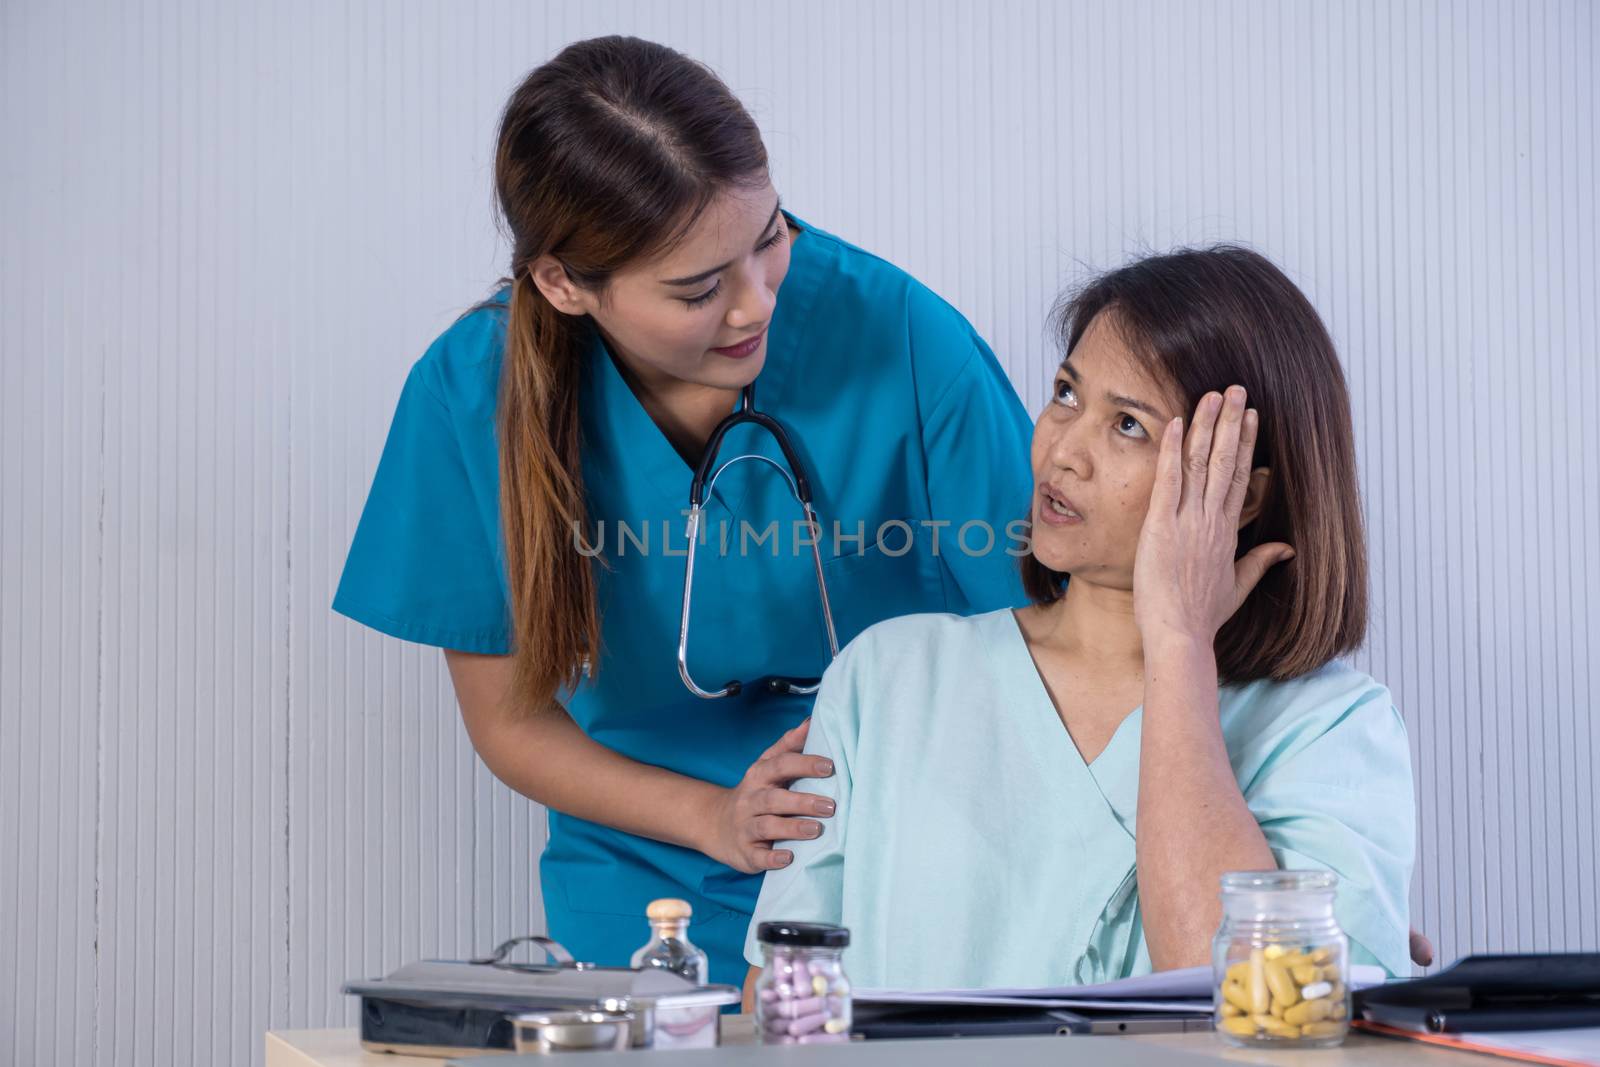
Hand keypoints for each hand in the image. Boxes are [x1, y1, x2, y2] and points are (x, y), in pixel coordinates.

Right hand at [703, 719, 836, 873]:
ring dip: (792, 827)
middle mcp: (750, 800)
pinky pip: (758, 857)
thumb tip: (812, 722)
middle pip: (775, 798)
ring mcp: (745, 827)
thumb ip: (789, 745)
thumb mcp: (766, 766)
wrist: (715, 824)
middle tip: (831, 805)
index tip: (829, 767)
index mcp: (759, 776)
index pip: (780, 765)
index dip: (804, 764)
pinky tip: (789, 858)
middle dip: (803, 801)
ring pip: (767, 826)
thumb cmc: (754, 793)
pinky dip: (773, 858)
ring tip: (816, 829)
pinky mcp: (745, 853)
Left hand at [1133, 386, 1294, 646]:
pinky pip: (1167, 480)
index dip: (1245, 443)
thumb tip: (1286, 549)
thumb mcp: (1237, 587)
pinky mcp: (1162, 526)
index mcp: (1228, 532)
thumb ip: (1261, 562)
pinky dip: (1170, 449)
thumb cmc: (1203, 617)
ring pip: (1200, 463)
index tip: (1250, 416)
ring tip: (1212, 394)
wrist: (1181, 636)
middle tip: (1235, 389)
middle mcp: (1212, 520)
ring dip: (1206, 425)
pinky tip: (1172, 422)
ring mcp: (1189, 521)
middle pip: (1225, 461)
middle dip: (1231, 422)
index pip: (1239, 477)